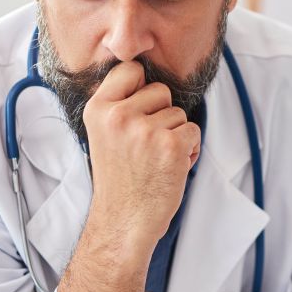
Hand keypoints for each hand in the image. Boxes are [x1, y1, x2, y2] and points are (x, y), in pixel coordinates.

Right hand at [81, 61, 200, 252]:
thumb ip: (119, 105)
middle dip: (161, 114)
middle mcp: (119, 116)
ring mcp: (145, 130)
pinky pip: (193, 131)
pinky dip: (189, 149)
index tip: (139, 108)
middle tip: (145, 146)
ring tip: (155, 161)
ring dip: (175, 136)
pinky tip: (170, 167)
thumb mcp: (103, 134)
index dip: (141, 87)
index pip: (130, 69)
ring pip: (179, 113)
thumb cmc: (120, 180)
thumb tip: (146, 76)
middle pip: (161, 90)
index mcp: (98, 109)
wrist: (124, 221)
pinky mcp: (171, 145)